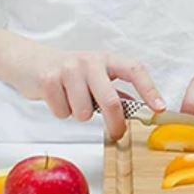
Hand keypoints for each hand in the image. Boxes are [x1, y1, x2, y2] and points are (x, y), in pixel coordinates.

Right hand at [9, 44, 165, 139]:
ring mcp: (69, 68)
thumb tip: (139, 110)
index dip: (149, 89)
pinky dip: (61, 112)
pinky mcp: (49, 79)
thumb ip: (116, 92)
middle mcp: (91, 61)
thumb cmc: (71, 73)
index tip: (160, 108)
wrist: (33, 62)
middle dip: (115, 122)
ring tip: (73, 101)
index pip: (134, 70)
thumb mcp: (98, 76)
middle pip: (111, 100)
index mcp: (108, 59)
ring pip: (83, 112)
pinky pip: (62, 112)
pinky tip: (58, 98)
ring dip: (79, 114)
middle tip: (117, 133)